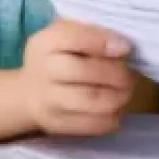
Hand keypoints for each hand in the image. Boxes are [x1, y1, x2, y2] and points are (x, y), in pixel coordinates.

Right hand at [19, 19, 137, 136]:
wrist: (29, 91)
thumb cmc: (58, 55)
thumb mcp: (68, 33)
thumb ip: (93, 34)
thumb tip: (123, 47)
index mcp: (48, 41)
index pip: (76, 38)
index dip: (104, 43)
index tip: (126, 48)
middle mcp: (44, 70)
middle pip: (85, 72)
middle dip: (117, 74)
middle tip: (129, 76)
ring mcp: (47, 100)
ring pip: (90, 101)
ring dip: (117, 97)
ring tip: (126, 92)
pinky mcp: (55, 124)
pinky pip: (89, 125)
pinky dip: (110, 118)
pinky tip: (116, 110)